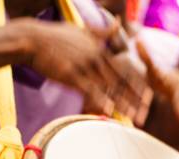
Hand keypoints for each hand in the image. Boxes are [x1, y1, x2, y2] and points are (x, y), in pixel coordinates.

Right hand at [22, 20, 138, 117]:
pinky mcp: (71, 75)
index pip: (122, 69)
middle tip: (146, 111)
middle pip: (120, 81)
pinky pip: (89, 90)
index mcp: (99, 50)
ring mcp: (84, 66)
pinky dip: (101, 101)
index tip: (147, 96)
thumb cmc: (54, 36)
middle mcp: (95, 57)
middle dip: (134, 98)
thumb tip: (117, 22)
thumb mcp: (81, 29)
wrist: (32, 40)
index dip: (136, 84)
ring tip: (133, 116)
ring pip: (108, 88)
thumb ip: (102, 31)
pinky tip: (110, 111)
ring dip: (122, 104)